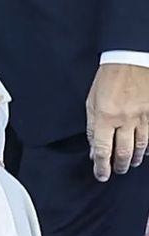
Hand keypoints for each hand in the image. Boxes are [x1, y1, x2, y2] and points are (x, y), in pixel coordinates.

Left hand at [86, 62, 148, 180]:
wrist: (131, 60)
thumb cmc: (109, 79)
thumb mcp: (91, 103)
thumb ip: (93, 128)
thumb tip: (94, 149)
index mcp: (105, 117)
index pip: (102, 150)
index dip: (101, 166)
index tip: (101, 175)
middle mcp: (125, 120)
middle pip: (124, 152)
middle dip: (120, 166)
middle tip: (117, 170)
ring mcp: (143, 116)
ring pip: (141, 146)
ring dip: (136, 158)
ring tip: (132, 163)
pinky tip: (147, 151)